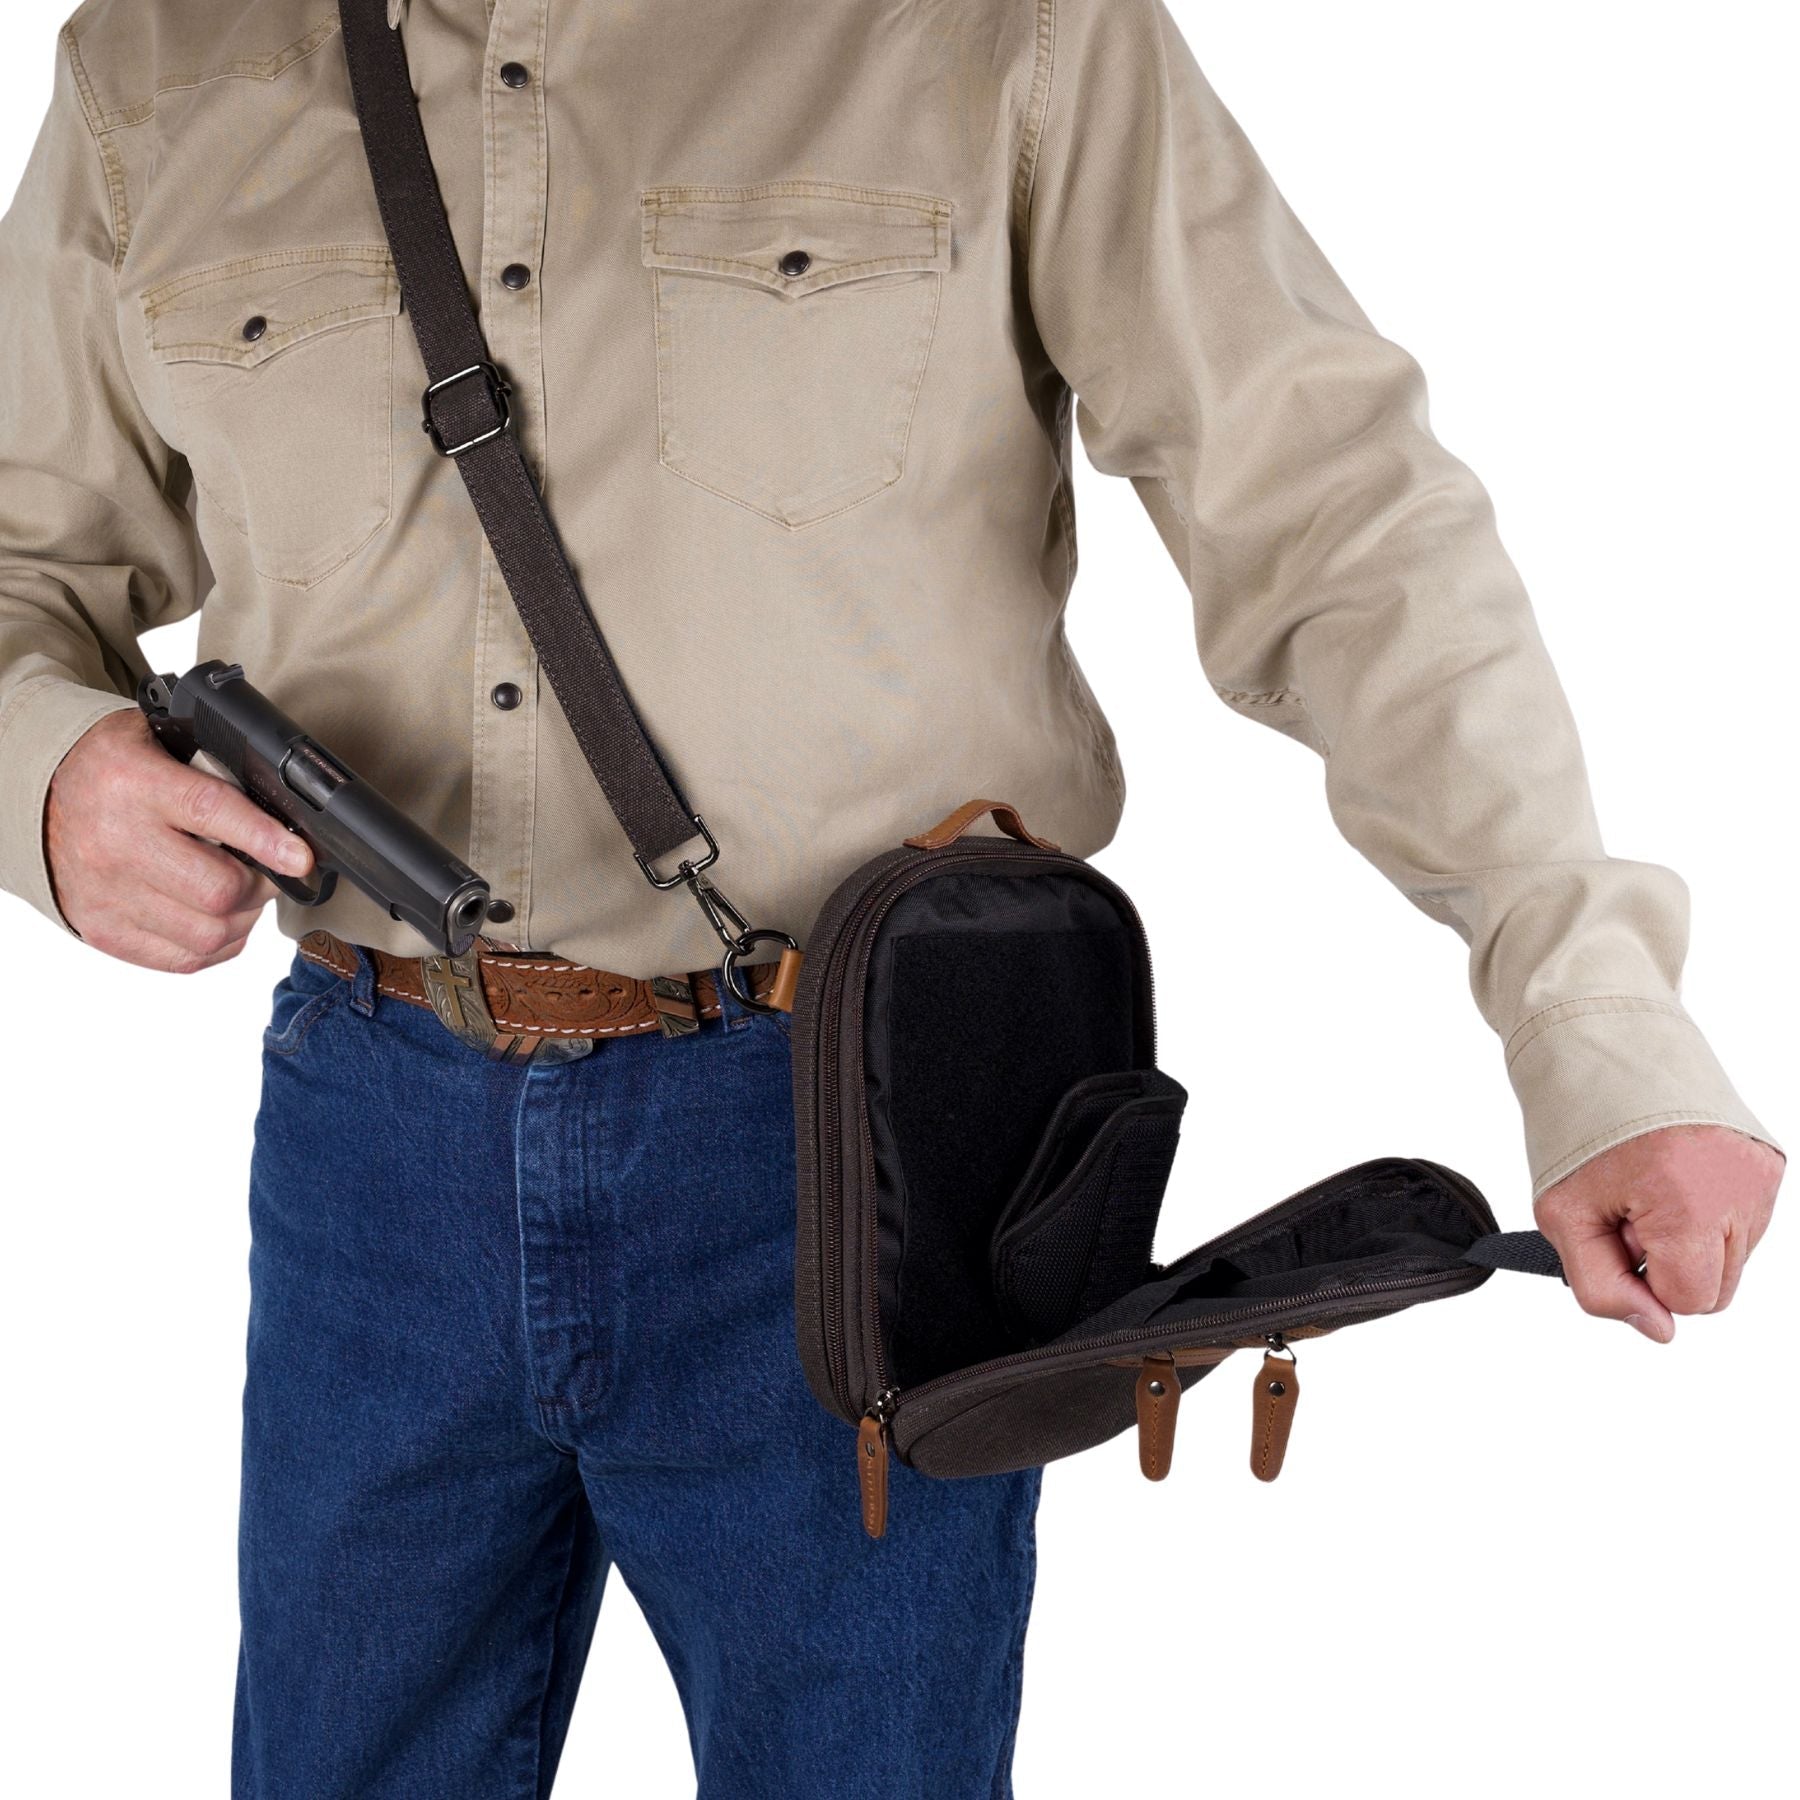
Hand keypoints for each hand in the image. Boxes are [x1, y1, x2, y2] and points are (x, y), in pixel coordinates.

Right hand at [45, 708, 312, 972]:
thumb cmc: (113, 770)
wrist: (36, 801)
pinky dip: (216, 943)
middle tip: (267, 871)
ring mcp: (107, 894)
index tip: (301, 857)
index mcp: (134, 783)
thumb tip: (284, 812)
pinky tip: (216, 918)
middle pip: (217, 889)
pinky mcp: (104, 931)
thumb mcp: (161, 743)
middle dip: (260, 885)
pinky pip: (184, 958)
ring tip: (241, 894)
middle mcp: (116, 843)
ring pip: (209, 933)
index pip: (210, 812)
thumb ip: (216, 771)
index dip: (265, 839)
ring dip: (242, 918)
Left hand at [1535, 1124, 1782, 1340]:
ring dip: (1690, 1240)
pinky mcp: (1770, 1162)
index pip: (1689, 1299)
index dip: (1643, 1279)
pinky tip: (1675, 1179)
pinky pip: (1744, 1223)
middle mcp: (1741, 1189)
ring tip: (1651, 1189)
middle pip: (1718, 1288)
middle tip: (1630, 1212)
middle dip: (1670, 1263)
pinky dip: (1709, 1214)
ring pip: (1732, 1259)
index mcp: (1691, 1203)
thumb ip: (1603, 1286)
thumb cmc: (1578, 1130)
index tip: (1617, 1235)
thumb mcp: (1564, 1215)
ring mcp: (1761, 1175)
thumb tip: (1659, 1330)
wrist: (1602, 1052)